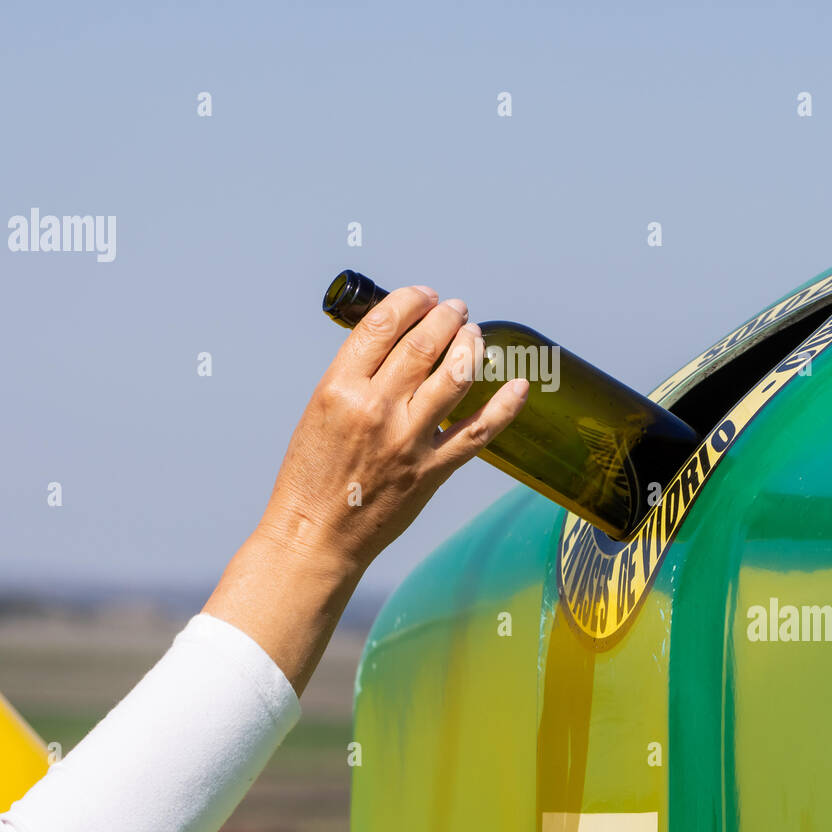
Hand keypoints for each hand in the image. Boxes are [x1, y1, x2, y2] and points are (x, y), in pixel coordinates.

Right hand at [204, 285, 527, 691]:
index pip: (383, 325)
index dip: (410, 300)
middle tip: (456, 309)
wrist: (316, 536)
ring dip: (472, 345)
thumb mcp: (319, 409)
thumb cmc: (312, 474)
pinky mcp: (433, 470)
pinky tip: (519, 384)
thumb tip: (399, 341)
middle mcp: (377, 410)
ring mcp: (409, 440)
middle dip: (447, 315)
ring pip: (456, 375)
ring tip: (474, 334)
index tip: (423, 295)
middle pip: (425, 343)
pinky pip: (479, 430)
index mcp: (340, 389)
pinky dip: (505, 405)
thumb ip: (356, 375)